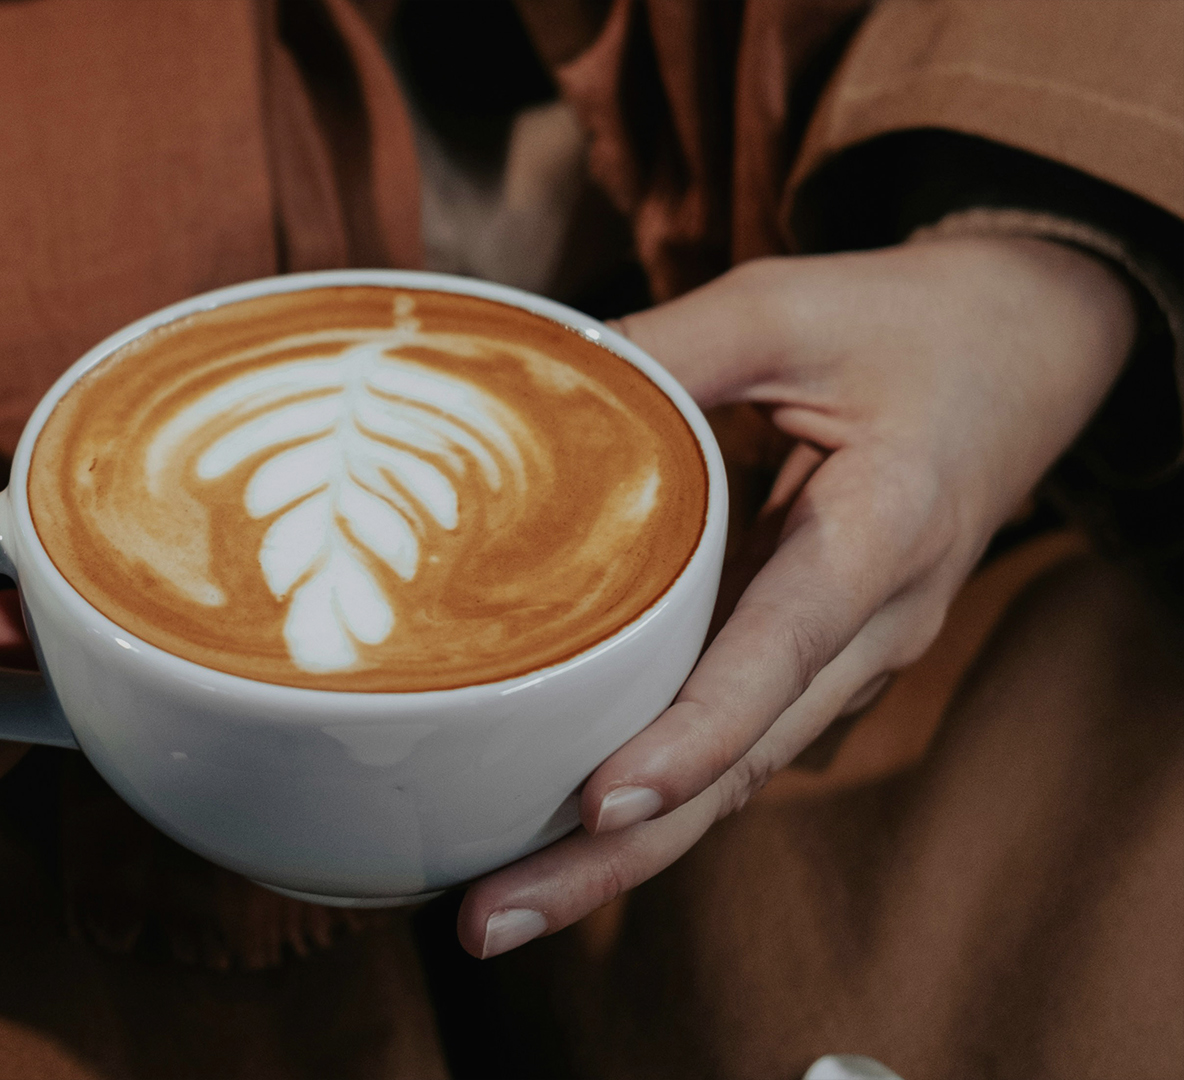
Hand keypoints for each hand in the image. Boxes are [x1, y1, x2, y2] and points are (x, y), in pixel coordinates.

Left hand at [460, 235, 1137, 954]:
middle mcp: (870, 628)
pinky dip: (646, 802)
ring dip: (616, 855)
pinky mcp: (810, 663)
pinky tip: (546, 838)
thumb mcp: (787, 306)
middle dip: (614, 855)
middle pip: (740, 770)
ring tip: (493, 909)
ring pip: (730, 781)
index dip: (693, 738)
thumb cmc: (912, 325)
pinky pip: (726, 747)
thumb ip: (664, 347)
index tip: (604, 804)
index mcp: (881, 538)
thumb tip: (521, 389)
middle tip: (488, 919)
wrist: (1028, 348)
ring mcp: (844, 661)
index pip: (780, 656)